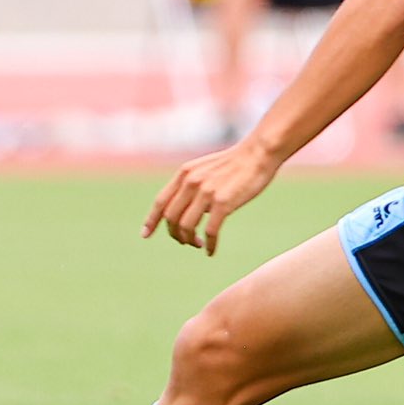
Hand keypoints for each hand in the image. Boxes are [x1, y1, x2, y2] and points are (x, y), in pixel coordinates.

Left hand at [143, 137, 283, 255]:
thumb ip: (192, 185)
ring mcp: (206, 192)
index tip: (145, 235)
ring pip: (186, 226)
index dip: (151, 220)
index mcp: (185, 174)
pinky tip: (210, 251)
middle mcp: (191, 182)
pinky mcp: (223, 202)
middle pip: (170, 217)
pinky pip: (209, 231)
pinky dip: (208, 244)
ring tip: (197, 245)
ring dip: (189, 240)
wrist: (258, 153)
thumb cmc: (235, 163)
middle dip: (175, 234)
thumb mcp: (205, 168)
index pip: (160, 201)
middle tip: (186, 242)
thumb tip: (188, 209)